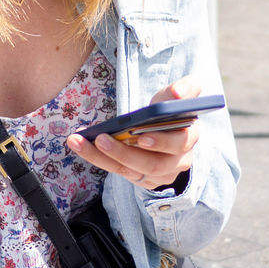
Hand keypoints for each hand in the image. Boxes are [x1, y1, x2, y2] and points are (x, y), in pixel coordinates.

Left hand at [67, 77, 202, 191]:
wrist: (166, 128)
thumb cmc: (170, 109)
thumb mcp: (178, 95)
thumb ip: (185, 88)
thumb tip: (178, 94)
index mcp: (189, 137)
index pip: (179, 143)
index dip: (161, 141)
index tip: (141, 136)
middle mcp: (177, 161)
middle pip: (151, 164)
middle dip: (124, 152)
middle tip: (101, 139)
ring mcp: (159, 174)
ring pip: (129, 170)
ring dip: (102, 157)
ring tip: (79, 140)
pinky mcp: (142, 179)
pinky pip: (118, 171)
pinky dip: (97, 158)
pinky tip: (79, 143)